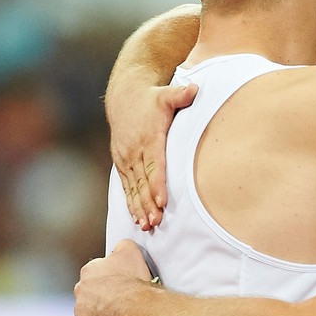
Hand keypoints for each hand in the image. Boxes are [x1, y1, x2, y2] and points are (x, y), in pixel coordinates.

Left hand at [74, 240, 151, 315]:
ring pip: (92, 310)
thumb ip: (122, 246)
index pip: (97, 270)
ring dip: (103, 310)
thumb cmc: (130, 282)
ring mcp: (81, 310)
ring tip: (120, 312)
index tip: (121, 280)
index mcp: (89, 270)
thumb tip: (121, 246)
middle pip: (92, 290)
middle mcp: (81, 290)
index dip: (111, 275)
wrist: (131, 310)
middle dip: (104, 293)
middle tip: (121, 297)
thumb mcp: (131, 251)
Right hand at [109, 82, 197, 228]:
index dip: (158, 183)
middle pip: (142, 181)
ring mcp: (126, 158)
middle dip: (148, 203)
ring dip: (139, 208)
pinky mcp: (121, 163)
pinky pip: (126, 187)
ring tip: (147, 226)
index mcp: (148, 137)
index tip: (163, 201)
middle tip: (156, 222)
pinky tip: (138, 219)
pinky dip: (131, 203)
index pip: (154, 164)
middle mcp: (134, 150)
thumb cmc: (152, 98)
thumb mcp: (166, 93)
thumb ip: (180, 94)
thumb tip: (194, 89)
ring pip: (133, 187)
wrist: (124, 97)